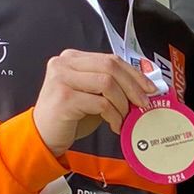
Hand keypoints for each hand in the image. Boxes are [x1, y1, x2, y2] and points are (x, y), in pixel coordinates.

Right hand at [33, 49, 155, 155]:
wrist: (43, 135)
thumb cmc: (69, 116)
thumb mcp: (91, 95)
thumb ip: (110, 86)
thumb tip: (143, 88)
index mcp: (72, 58)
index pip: (110, 59)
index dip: (134, 73)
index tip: (150, 88)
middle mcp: (65, 63)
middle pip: (110, 67)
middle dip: (133, 86)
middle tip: (143, 104)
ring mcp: (62, 79)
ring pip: (107, 83)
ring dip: (122, 103)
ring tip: (125, 118)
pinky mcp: (64, 98)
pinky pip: (100, 103)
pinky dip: (113, 115)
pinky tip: (115, 125)